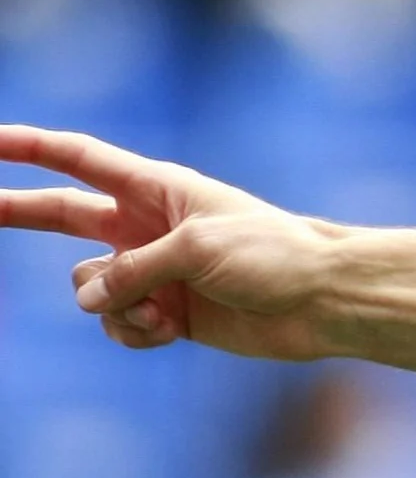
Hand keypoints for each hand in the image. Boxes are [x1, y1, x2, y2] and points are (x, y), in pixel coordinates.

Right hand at [0, 126, 342, 358]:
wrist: (323, 302)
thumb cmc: (274, 256)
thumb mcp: (196, 249)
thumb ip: (129, 270)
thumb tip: (88, 301)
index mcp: (158, 189)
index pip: (79, 160)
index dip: (30, 148)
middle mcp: (148, 225)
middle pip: (61, 215)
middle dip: (15, 212)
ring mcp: (155, 270)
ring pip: (90, 289)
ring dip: (112, 304)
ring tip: (161, 308)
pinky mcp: (167, 312)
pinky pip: (118, 323)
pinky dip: (134, 330)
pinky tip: (171, 329)